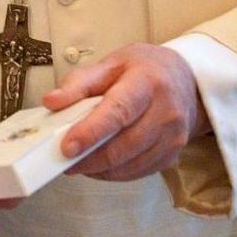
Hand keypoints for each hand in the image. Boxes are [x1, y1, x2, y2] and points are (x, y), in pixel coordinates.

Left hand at [42, 43, 208, 181]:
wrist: (185, 81)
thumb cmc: (143, 70)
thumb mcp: (110, 64)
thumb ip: (79, 83)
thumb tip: (51, 102)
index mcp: (148, 82)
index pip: (118, 111)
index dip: (91, 131)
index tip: (67, 147)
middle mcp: (167, 112)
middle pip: (124, 144)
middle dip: (89, 157)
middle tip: (62, 159)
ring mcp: (173, 137)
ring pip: (130, 163)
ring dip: (98, 169)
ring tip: (75, 163)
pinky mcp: (172, 155)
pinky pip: (138, 172)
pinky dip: (113, 173)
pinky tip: (97, 165)